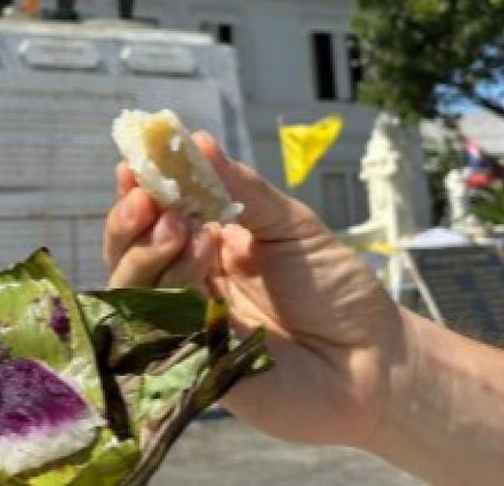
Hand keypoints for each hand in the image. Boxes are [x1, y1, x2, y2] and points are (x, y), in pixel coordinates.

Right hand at [105, 134, 406, 449]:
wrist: (374, 360)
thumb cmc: (336, 289)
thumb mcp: (289, 224)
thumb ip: (240, 188)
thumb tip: (196, 141)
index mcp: (207, 246)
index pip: (153, 217)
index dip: (136, 192)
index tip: (131, 166)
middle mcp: (188, 283)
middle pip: (128, 252)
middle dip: (130, 221)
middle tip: (148, 197)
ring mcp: (186, 324)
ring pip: (133, 288)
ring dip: (148, 249)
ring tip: (182, 224)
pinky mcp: (191, 362)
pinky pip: (159, 325)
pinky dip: (171, 283)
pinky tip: (202, 256)